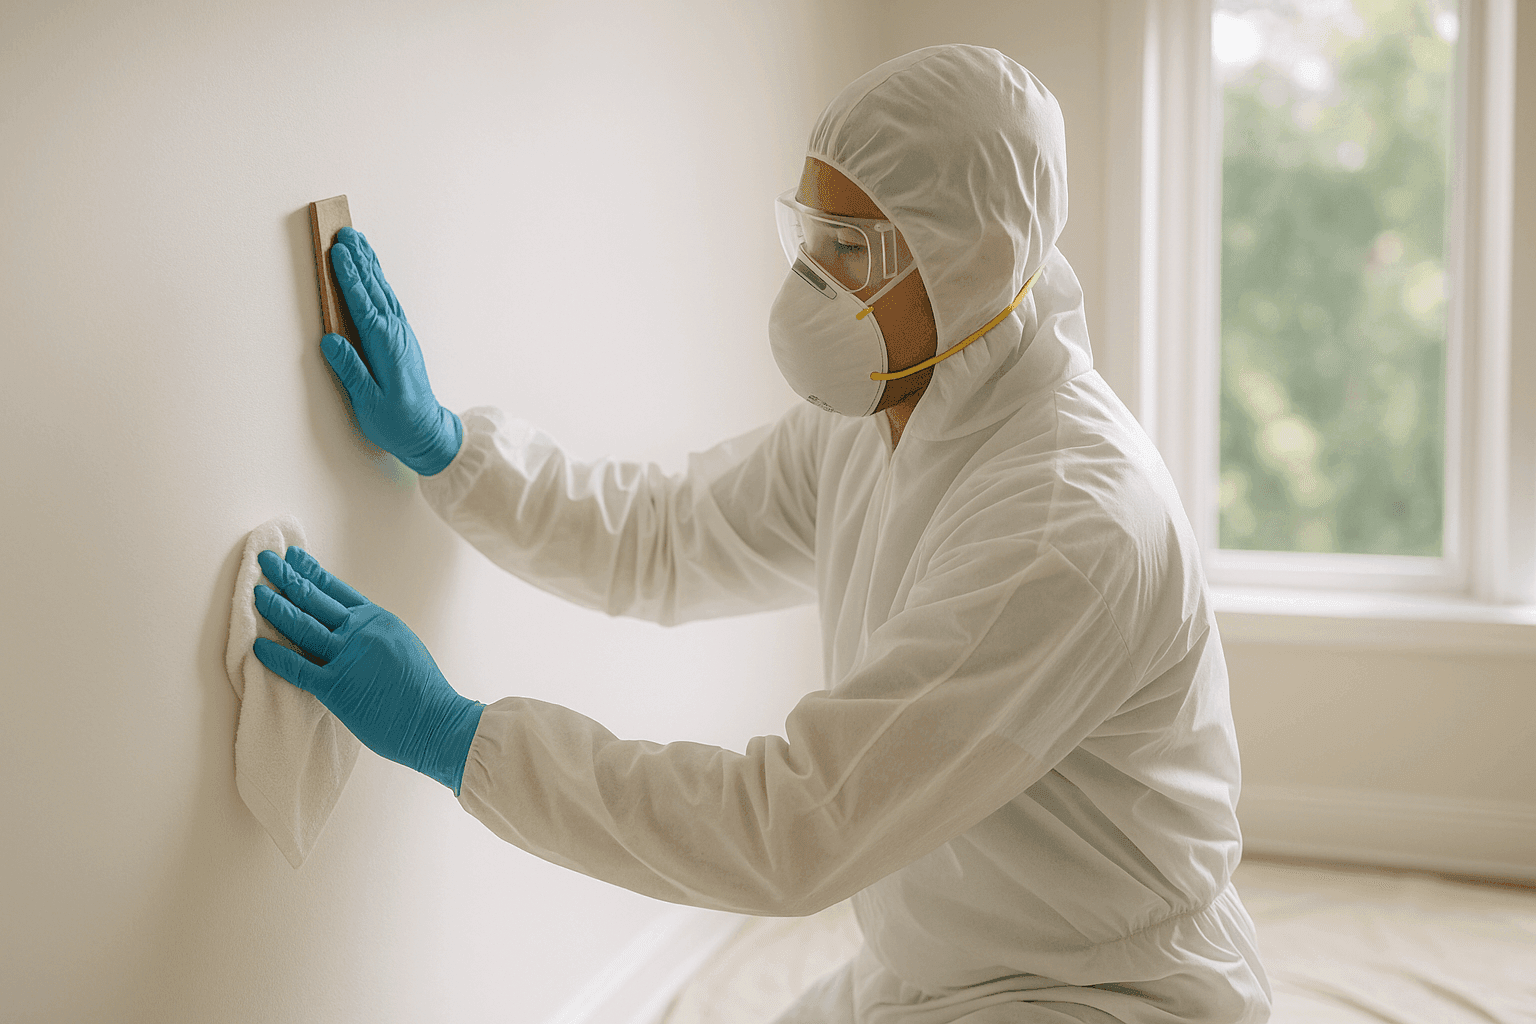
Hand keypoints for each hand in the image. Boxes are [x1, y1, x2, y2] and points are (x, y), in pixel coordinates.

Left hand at [252, 546, 483, 794]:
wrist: (436, 721)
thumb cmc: (422, 690)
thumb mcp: (402, 645)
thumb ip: (374, 633)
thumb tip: (351, 627)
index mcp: (378, 620)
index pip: (335, 588)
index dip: (311, 571)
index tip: (292, 556)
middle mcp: (361, 631)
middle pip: (314, 598)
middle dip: (286, 576)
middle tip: (265, 561)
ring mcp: (348, 658)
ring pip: (302, 625)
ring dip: (275, 607)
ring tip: (256, 592)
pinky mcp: (336, 688)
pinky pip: (297, 668)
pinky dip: (275, 656)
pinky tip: (257, 645)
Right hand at [323, 227, 462, 475]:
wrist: (429, 433)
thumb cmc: (399, 422)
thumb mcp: (369, 402)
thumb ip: (350, 370)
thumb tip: (330, 340)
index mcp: (385, 346)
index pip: (362, 303)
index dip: (348, 276)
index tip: (337, 251)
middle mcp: (396, 334)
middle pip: (374, 289)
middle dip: (359, 259)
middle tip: (345, 231)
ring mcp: (402, 334)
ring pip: (382, 292)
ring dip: (369, 265)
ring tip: (357, 241)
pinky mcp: (402, 339)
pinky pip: (387, 302)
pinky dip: (377, 283)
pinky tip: (372, 274)